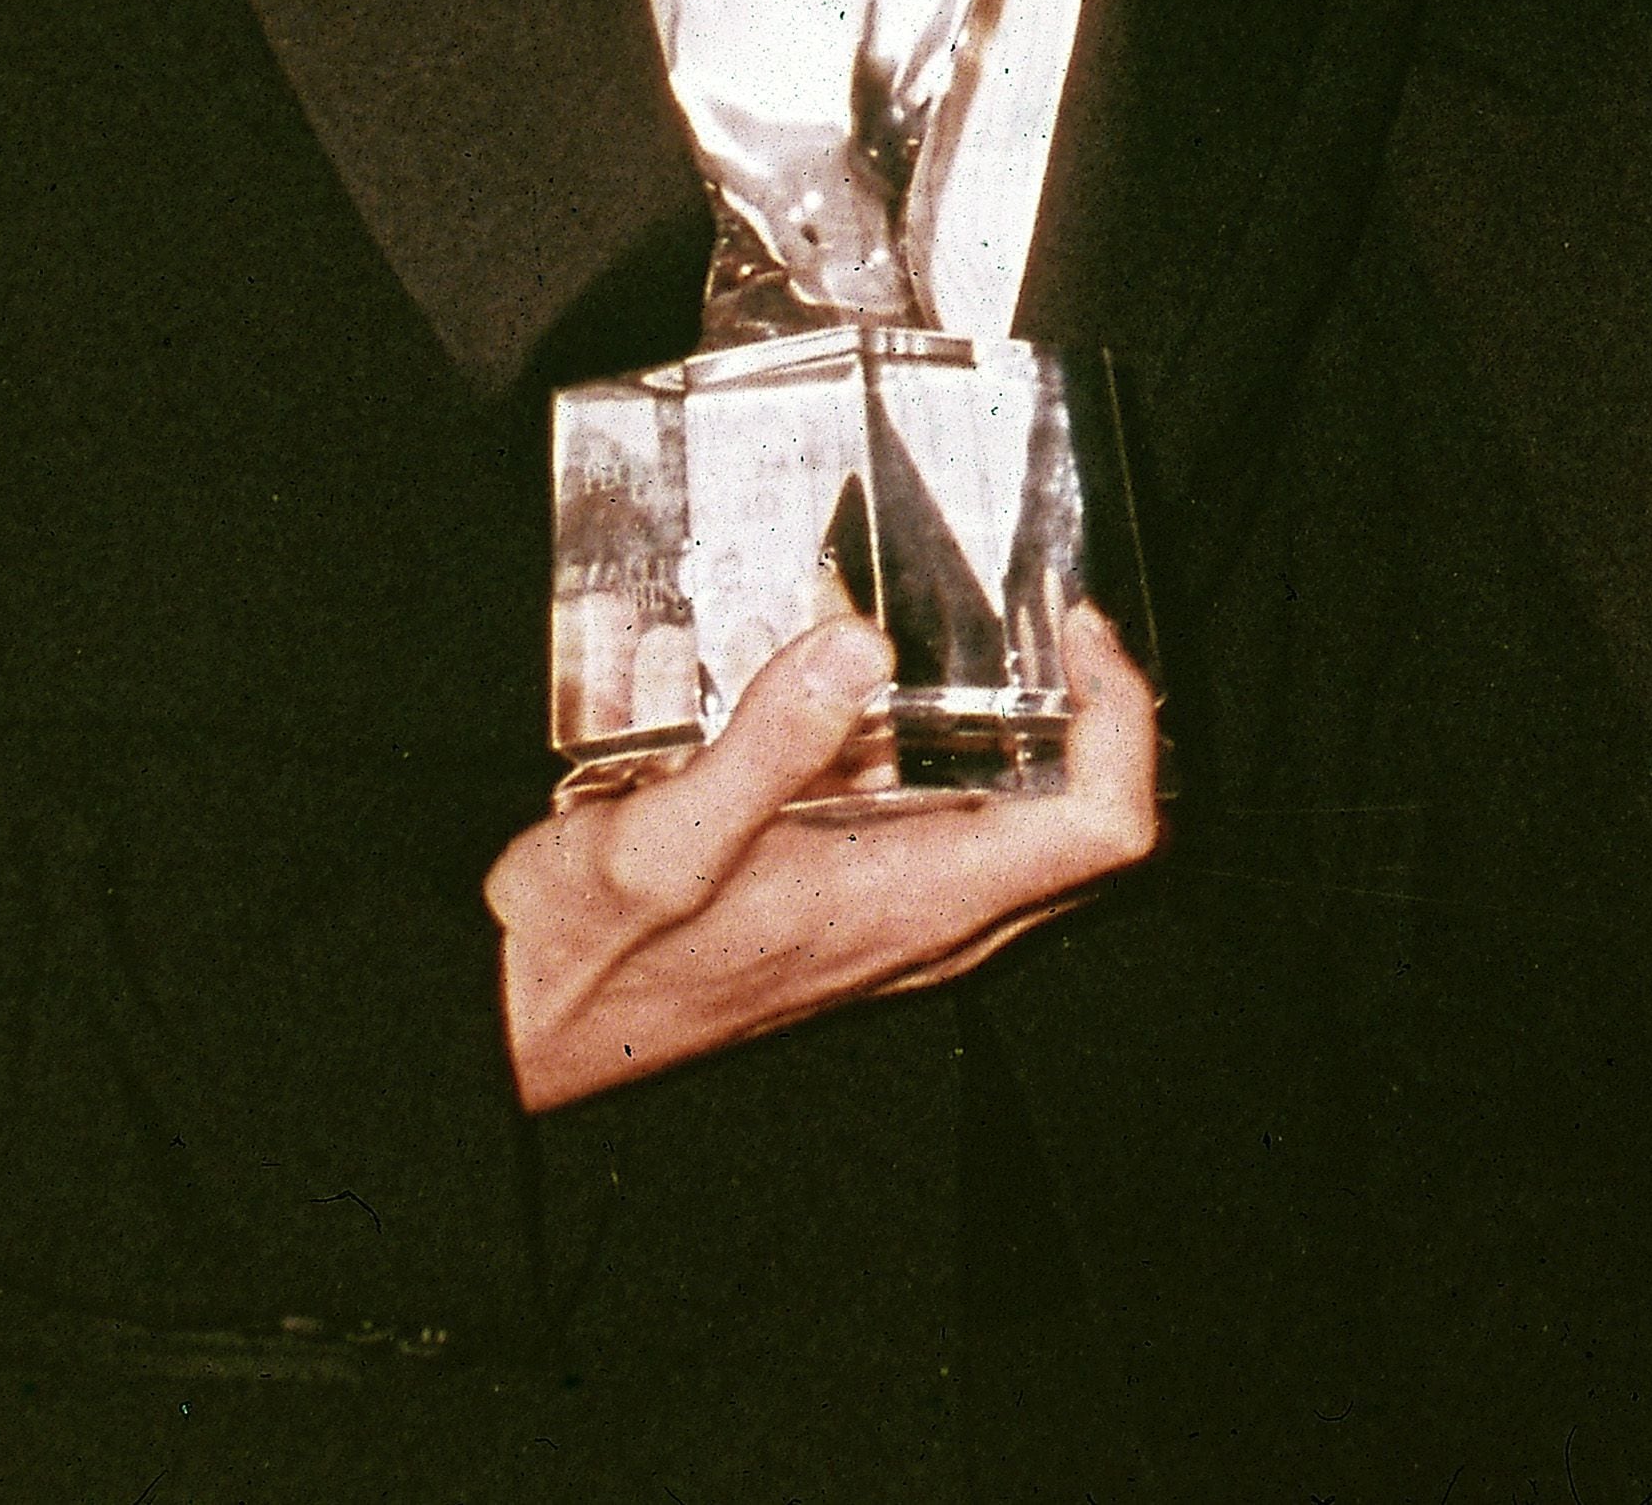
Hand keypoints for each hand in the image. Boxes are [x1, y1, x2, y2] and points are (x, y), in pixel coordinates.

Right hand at [485, 603, 1157, 1110]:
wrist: (526, 1031)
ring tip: (971, 639)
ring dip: (1028, 734)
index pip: (1103, 828)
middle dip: (1096, 715)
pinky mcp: (861, 911)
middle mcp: (931, 922)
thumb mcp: (658, 839)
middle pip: (1091, 828)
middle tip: (1048, 620)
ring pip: (1029, 832)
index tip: (1079, 629)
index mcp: (914, 903)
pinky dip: (952, 759)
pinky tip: (869, 698)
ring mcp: (902, 922)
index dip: (1125, 719)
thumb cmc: (588, 955)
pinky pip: (956, 835)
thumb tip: (859, 647)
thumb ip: (762, 745)